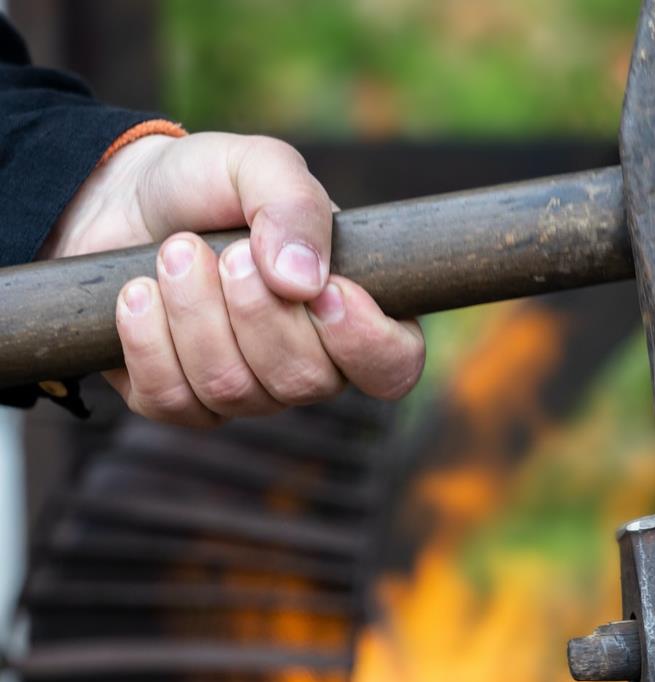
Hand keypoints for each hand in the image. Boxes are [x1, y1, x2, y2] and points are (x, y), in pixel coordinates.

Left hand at [44, 132, 424, 425]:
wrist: (119, 195)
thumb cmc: (210, 183)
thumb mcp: (262, 165)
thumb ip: (296, 208)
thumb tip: (303, 282)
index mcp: (354, 311)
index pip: (393, 366)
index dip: (365, 341)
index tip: (324, 289)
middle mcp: (309, 363)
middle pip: (306, 380)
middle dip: (257, 311)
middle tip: (228, 251)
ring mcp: (247, 391)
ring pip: (235, 390)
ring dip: (195, 313)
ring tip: (175, 253)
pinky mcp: (180, 401)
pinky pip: (173, 399)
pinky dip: (149, 338)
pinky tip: (138, 293)